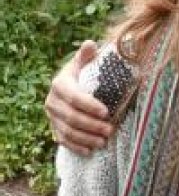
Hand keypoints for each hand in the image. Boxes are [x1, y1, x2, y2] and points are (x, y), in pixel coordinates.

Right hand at [45, 40, 112, 154]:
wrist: (72, 86)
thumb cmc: (85, 73)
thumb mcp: (86, 63)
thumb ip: (88, 55)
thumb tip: (90, 44)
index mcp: (60, 84)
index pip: (74, 97)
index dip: (89, 105)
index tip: (106, 112)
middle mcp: (52, 101)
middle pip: (71, 117)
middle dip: (91, 125)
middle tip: (110, 129)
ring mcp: (52, 117)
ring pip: (67, 131)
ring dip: (86, 138)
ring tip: (104, 141)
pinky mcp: (54, 128)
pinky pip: (63, 140)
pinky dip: (76, 147)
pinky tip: (90, 151)